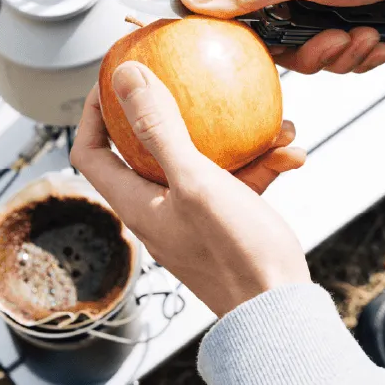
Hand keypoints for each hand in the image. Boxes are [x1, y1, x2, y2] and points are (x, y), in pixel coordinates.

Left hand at [70, 61, 310, 316]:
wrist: (278, 307)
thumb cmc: (234, 253)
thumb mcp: (195, 180)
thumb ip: (160, 128)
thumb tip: (125, 77)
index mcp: (136, 203)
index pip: (92, 151)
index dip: (94, 112)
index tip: (116, 79)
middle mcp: (161, 208)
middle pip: (153, 148)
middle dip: (180, 111)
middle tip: (191, 81)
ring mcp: (197, 215)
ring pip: (209, 160)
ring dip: (243, 140)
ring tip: (276, 126)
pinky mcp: (230, 220)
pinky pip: (242, 180)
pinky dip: (265, 164)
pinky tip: (292, 153)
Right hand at [178, 0, 384, 74]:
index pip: (215, 1)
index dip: (240, 35)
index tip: (271, 48)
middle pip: (263, 34)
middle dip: (307, 50)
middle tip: (337, 41)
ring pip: (299, 43)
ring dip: (337, 51)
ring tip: (366, 35)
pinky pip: (326, 41)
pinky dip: (353, 47)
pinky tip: (375, 37)